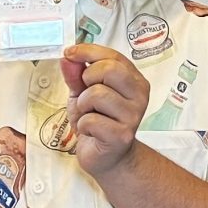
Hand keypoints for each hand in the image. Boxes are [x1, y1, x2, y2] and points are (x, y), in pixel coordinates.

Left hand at [61, 44, 151, 177]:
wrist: (106, 156)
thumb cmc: (98, 122)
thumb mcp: (83, 93)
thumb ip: (76, 75)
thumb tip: (68, 58)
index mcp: (133, 80)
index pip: (113, 56)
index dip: (88, 51)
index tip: (70, 53)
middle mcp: (139, 95)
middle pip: (109, 69)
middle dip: (87, 79)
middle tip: (86, 94)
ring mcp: (133, 115)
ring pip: (97, 94)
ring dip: (83, 106)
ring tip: (88, 115)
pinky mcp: (122, 135)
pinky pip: (91, 120)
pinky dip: (83, 125)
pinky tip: (91, 131)